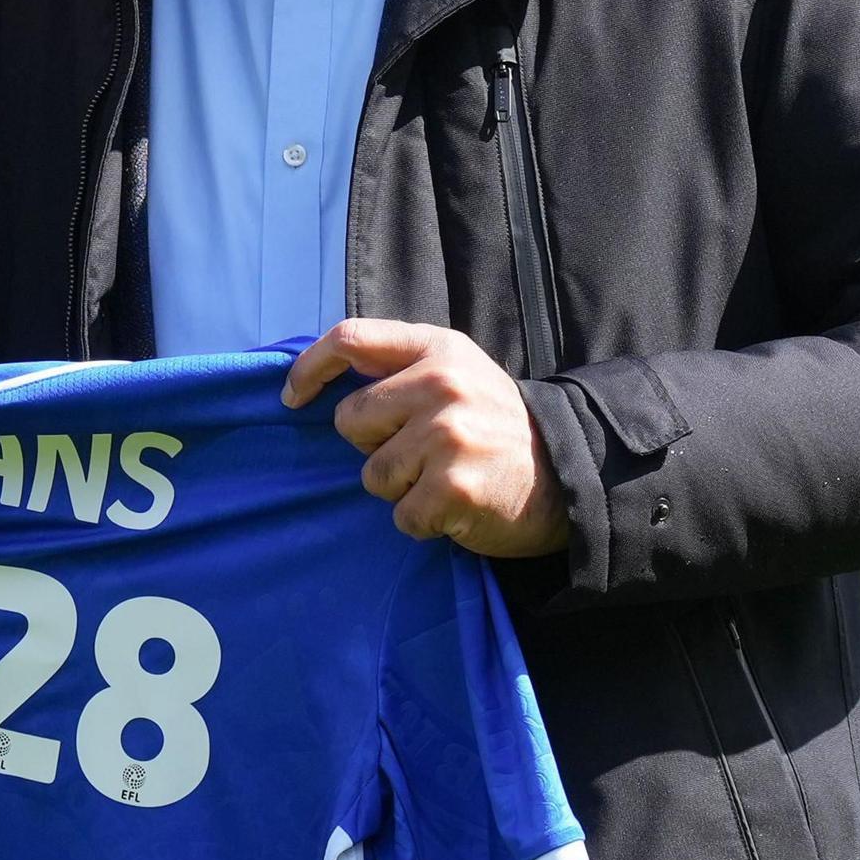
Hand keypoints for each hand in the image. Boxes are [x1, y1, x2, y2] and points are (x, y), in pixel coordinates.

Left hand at [282, 320, 569, 558]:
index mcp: (438, 349)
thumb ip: (399, 369)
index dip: (309, 368)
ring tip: (445, 478)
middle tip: (420, 452)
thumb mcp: (457, 374)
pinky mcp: (454, 488)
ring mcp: (449, 436)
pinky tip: (456, 506)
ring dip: (401, 488)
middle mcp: (442, 385)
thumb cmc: (495, 429)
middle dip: (373, 445)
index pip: (351, 338)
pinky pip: (401, 514)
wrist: (567, 477)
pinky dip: (423, 521)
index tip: (292, 398)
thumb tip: (319, 380)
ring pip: (372, 474)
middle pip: (350, 419)